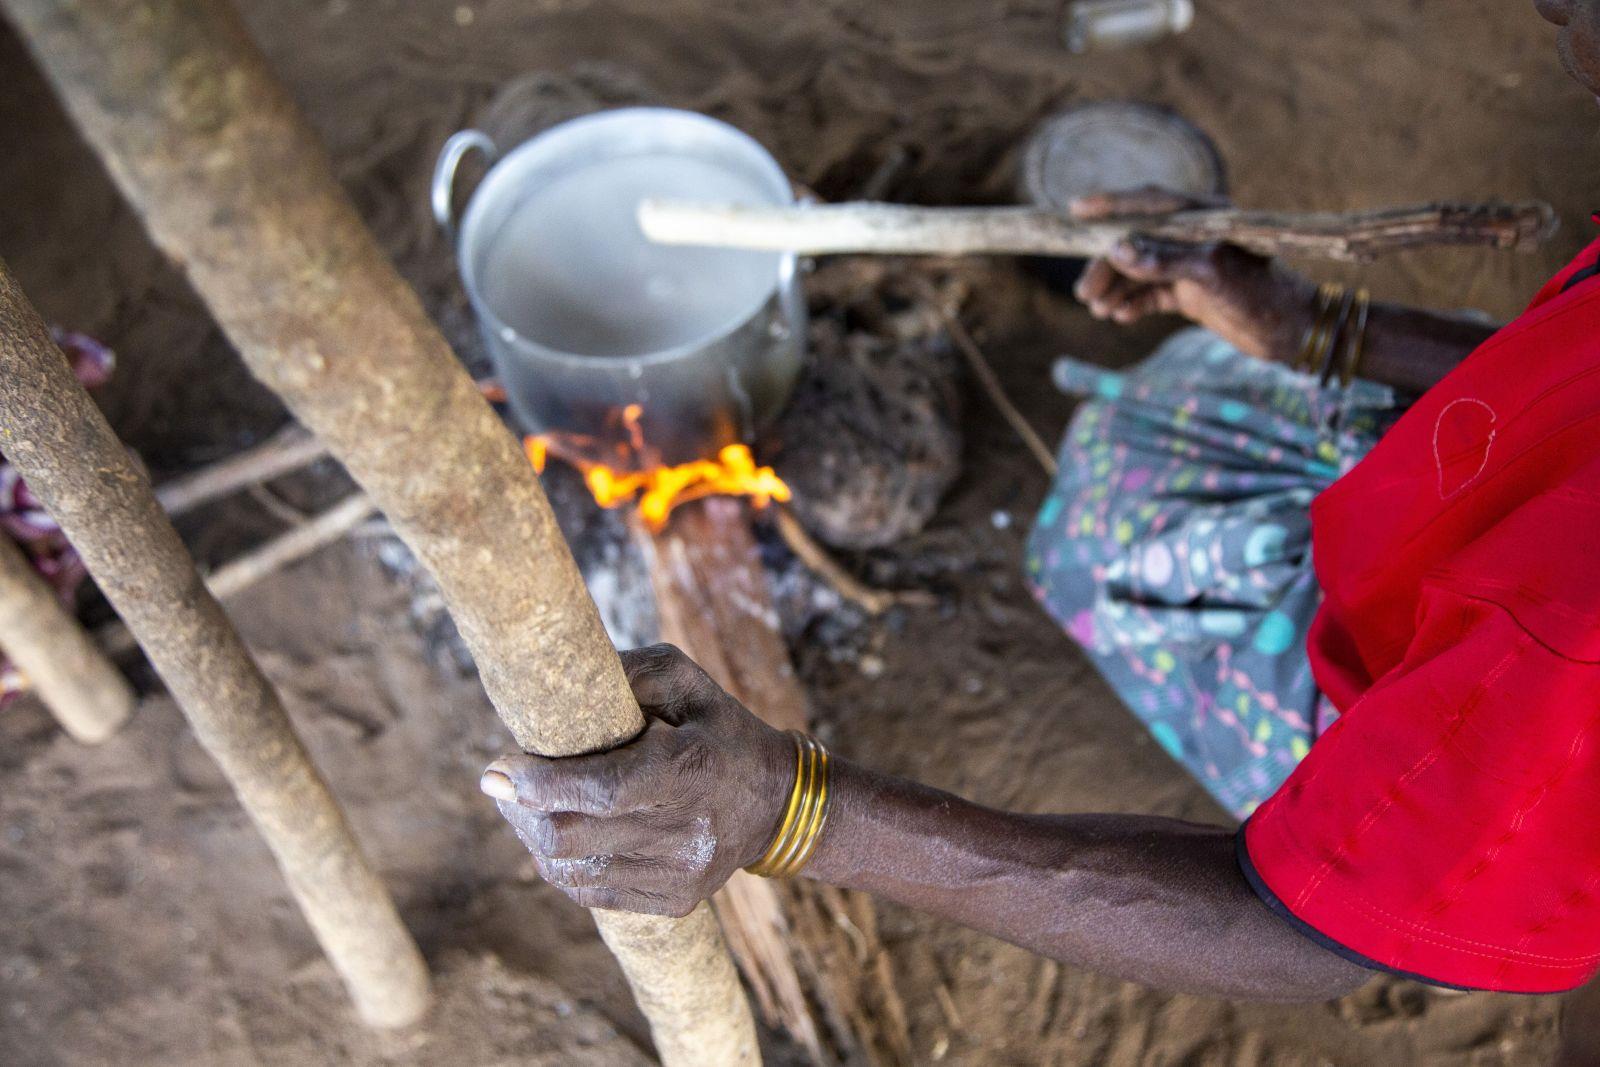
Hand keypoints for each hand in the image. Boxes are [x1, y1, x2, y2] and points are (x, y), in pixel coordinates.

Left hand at [479, 644, 792, 916]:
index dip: (539, 785)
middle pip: (570, 837)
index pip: (602, 790)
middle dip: (521, 810)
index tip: (494, 771)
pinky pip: (590, 894)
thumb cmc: (716, 728)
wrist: (777, 802)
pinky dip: (562, 864)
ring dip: (534, 836)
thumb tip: (554, 683)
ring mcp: (680, 875)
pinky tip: (561, 832)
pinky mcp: (674, 902)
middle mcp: (686, 832)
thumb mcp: (684, 680)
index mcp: (688, 770)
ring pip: (571, 871)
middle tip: (503, 782)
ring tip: (528, 805)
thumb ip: (625, 674)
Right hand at [1070, 186, 1317, 362]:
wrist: (1294, 333)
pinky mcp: (1191, 294)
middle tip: (1084, 292)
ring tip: (1098, 308)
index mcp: (1204, 217)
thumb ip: (1162, 261)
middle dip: (1107, 265)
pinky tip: (1119, 316)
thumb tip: (1115, 250)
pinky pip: (1150, 295)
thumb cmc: (1262, 293)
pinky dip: (1133, 304)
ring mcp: (1190, 266)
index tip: (1076, 209)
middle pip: (1136, 242)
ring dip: (1115, 288)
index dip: (1111, 205)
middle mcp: (1193, 237)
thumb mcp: (1210, 273)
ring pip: (1139, 271)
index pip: (1149, 203)